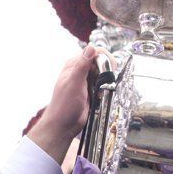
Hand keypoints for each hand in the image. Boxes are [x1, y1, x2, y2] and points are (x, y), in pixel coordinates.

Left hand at [27, 46, 95, 164]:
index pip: (93, 52)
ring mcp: (85, 81)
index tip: (110, 67)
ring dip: (106, 81)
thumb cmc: (64, 106)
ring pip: (102, 74)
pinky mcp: (90, 91)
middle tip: (106, 82)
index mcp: (74, 65)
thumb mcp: (74, 83)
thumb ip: (82, 65)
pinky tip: (100, 96)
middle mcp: (80, 71)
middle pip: (100, 62)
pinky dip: (104, 89)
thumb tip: (91, 48)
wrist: (63, 126)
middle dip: (106, 71)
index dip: (104, 57)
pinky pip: (102, 85)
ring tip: (102, 90)